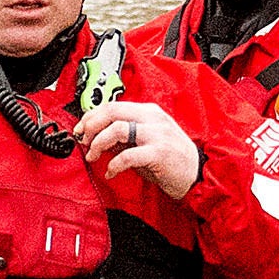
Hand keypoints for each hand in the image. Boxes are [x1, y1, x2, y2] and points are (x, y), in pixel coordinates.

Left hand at [70, 98, 200, 202]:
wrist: (197, 173)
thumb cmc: (172, 158)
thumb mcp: (146, 141)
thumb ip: (125, 136)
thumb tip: (98, 136)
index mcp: (149, 112)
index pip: (113, 105)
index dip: (91, 116)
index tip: (81, 129)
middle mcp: (152, 119)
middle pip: (112, 111)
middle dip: (91, 125)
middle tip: (84, 141)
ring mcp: (157, 134)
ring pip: (117, 128)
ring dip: (98, 143)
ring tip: (93, 155)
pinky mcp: (159, 152)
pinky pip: (127, 155)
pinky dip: (113, 164)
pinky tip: (110, 172)